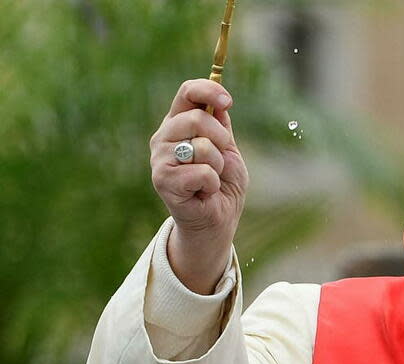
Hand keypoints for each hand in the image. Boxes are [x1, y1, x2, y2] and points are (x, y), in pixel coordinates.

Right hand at [149, 79, 248, 293]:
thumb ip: (221, 124)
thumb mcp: (227, 148)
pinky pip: (202, 172)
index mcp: (178, 123)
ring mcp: (160, 158)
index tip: (228, 102)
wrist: (218, 219)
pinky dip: (212, 184)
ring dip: (217, 166)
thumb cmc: (222, 183)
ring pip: (202, 147)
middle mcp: (164, 137)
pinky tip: (204, 192)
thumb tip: (220, 100)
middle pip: (197, 118)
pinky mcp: (162, 180)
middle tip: (219, 160)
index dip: (209, 90)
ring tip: (210, 178)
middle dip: (220, 139)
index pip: (187, 91)